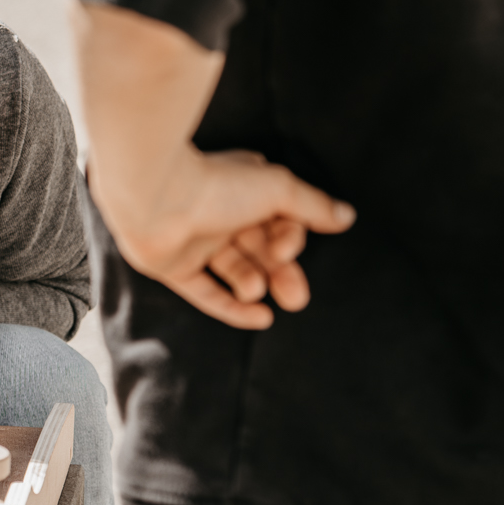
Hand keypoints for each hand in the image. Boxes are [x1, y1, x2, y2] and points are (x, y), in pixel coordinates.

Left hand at [104, 144, 352, 330]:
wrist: (156, 199)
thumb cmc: (219, 186)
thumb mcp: (278, 191)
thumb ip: (313, 206)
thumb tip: (347, 216)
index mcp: (246, 187)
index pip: (279, 221)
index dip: (289, 239)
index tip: (290, 249)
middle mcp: (221, 212)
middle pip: (260, 250)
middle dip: (281, 273)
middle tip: (297, 297)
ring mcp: (196, 240)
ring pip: (236, 270)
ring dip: (253, 283)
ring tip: (257, 290)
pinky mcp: (174, 267)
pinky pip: (206, 292)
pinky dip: (232, 307)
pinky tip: (260, 318)